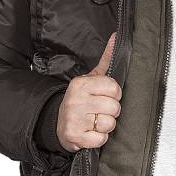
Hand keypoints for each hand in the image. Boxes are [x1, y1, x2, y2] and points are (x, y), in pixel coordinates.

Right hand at [56, 32, 121, 153]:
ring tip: (95, 121)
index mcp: (81, 84)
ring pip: (109, 124)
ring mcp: (74, 119)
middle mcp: (76, 100)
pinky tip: (91, 132)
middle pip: (114, 108)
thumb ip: (107, 58)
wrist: (58, 122)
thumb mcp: (91, 77)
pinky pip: (101, 139)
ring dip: (106, 125)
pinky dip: (99, 138)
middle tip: (100, 110)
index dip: (115, 95)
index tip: (106, 96)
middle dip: (111, 111)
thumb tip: (117, 36)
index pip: (115, 89)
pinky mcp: (75, 137)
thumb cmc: (80, 99)